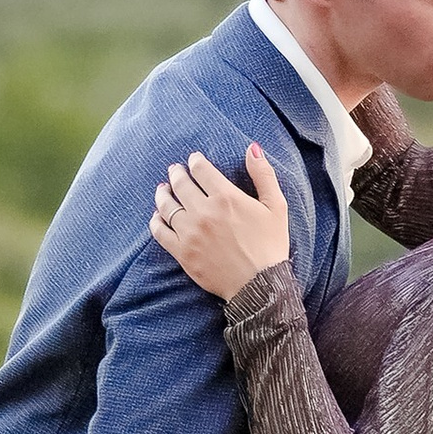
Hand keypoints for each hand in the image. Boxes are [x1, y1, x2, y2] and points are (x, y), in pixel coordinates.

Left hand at [149, 145, 290, 297]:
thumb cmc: (271, 245)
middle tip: (174, 170)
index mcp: (226, 197)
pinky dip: (156, 221)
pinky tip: (157, 216)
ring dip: (163, 194)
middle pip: (181, 184)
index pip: (201, 170)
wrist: (260, 285)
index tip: (193, 160)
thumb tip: (253, 148)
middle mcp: (204, 212)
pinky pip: (160, 232)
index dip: (195, 161)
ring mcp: (190, 233)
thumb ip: (263, 175)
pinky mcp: (183, 252)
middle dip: (176, 173)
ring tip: (162, 189)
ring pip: (167, 206)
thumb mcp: (276, 206)